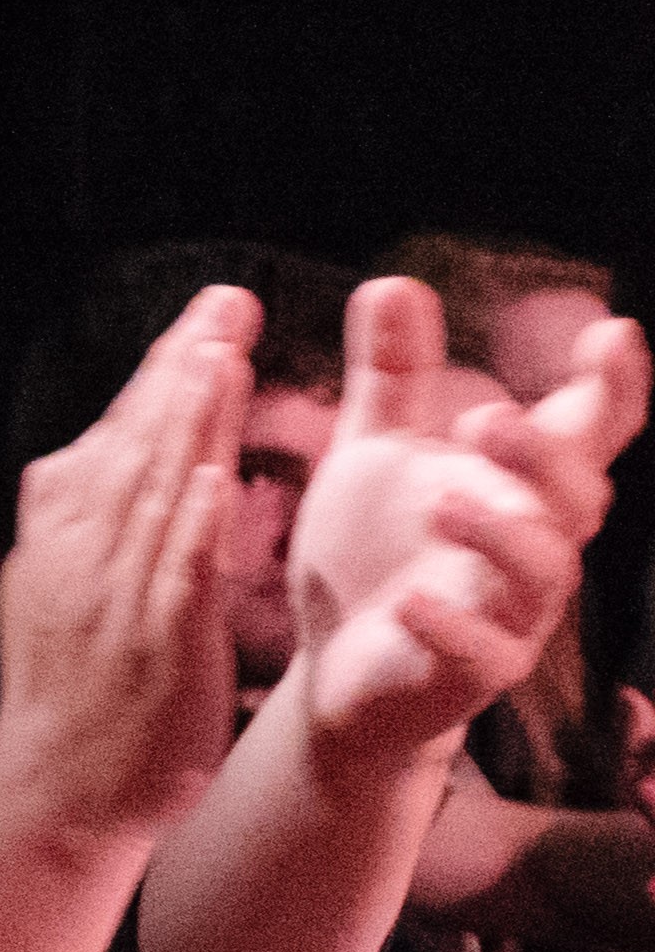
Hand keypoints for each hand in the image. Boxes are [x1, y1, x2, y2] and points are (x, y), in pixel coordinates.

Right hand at [0, 291, 249, 839]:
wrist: (57, 797)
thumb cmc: (71, 702)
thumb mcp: (48, 597)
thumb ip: (70, 530)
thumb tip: (70, 461)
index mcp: (57, 540)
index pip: (110, 439)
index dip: (157, 376)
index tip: (202, 321)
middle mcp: (78, 557)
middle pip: (134, 446)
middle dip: (182, 369)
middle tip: (229, 302)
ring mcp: (112, 599)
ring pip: (154, 495)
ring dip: (190, 422)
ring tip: (224, 354)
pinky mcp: (151, 645)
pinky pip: (173, 573)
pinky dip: (193, 522)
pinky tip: (217, 474)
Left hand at [283, 277, 646, 783]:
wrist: (337, 664)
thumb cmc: (374, 549)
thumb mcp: (373, 452)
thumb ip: (392, 376)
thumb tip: (395, 281)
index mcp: (517, 484)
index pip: (588, 431)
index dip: (613, 387)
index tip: (613, 334)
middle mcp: (531, 543)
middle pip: (576, 497)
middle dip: (544, 459)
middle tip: (488, 420)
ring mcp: (510, 611)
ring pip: (541, 572)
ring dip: (503, 534)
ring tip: (447, 501)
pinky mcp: (471, 671)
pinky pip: (482, 651)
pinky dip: (452, 625)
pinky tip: (412, 601)